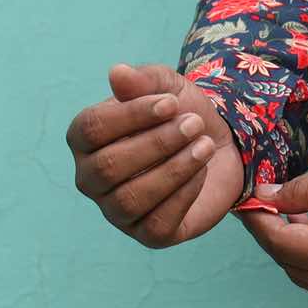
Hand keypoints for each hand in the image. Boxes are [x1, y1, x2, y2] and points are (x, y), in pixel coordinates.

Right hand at [67, 62, 245, 246]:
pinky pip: (156, 223)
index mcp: (86, 140)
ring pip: (130, 199)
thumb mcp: (168, 88)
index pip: (90, 129)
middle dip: (158, 143)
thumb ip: (143, 80)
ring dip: (173, 169)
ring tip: (204, 145)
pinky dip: (184, 194)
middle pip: (108, 167)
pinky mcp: (148, 234)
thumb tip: (117, 73)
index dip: (132, 115)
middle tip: (194, 123)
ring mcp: (116, 210)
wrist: (220, 143)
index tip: (171, 102)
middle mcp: (92, 179)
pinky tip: (202, 171)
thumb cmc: (182, 114)